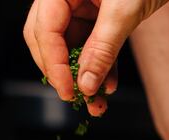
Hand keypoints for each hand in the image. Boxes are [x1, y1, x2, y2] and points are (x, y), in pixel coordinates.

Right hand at [23, 0, 168, 115]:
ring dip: (83, 76)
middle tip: (75, 97)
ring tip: (96, 102)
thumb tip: (86, 84)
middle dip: (63, 73)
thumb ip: (102, 49)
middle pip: (48, 40)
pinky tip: (108, 84)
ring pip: (71, 48)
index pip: (44, 31)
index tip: (67, 91)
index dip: (54, 65)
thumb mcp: (123, 11)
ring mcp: (80, 5)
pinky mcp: (97, 15)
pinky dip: (99, 66)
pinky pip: (91, 45)